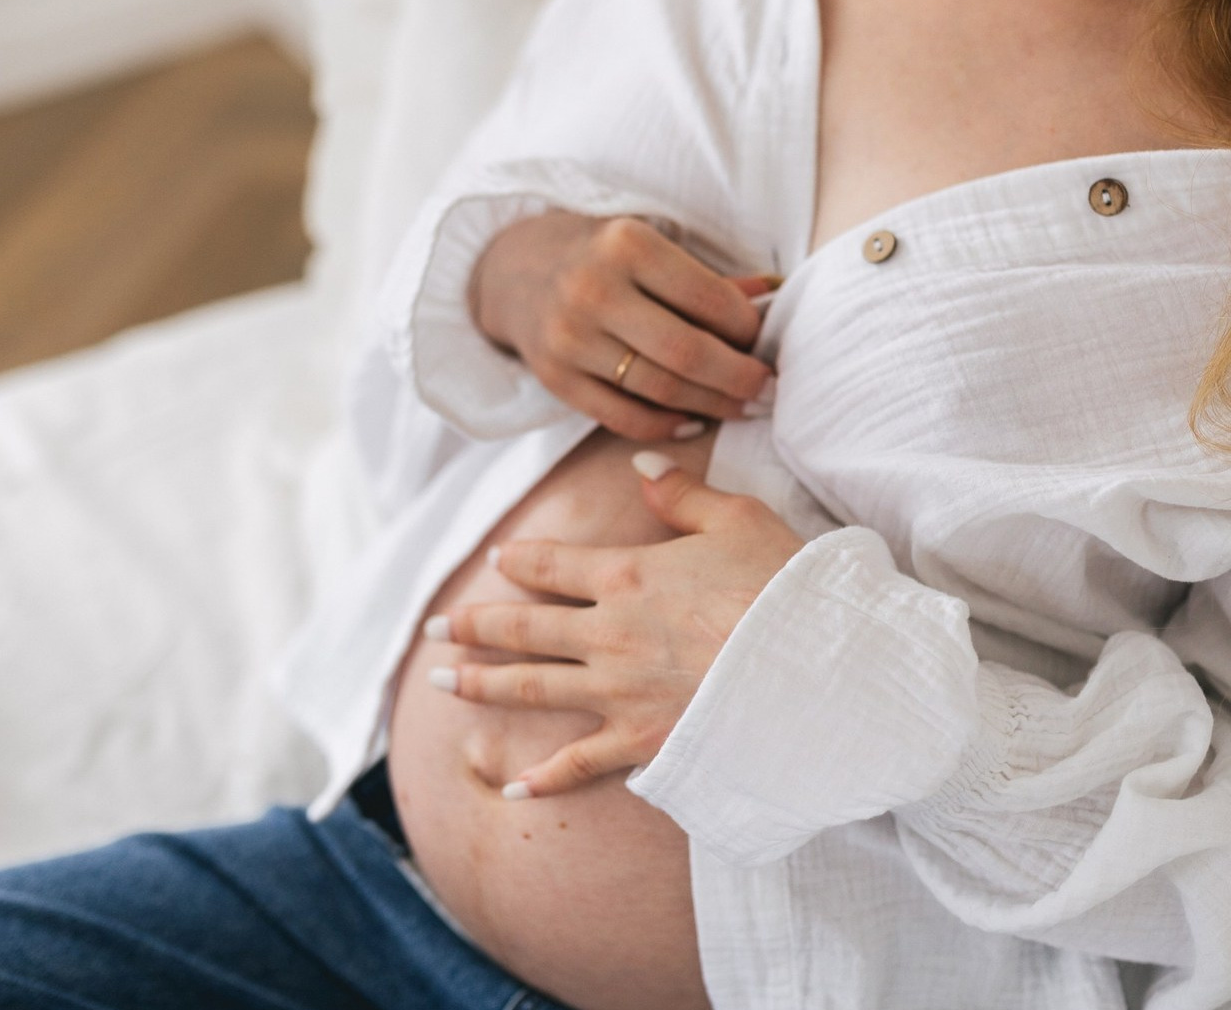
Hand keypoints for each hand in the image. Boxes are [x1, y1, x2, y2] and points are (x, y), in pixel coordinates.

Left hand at [422, 453, 805, 797]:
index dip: (517, 563)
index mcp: (627, 575)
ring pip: (532, 688)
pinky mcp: (642, 742)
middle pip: (523, 629)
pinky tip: (510, 786)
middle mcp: (608, 634)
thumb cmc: (784, 586)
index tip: (492, 562)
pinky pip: (580, 764)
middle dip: (472, 627)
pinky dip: (543, 777)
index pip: (551, 566)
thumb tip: (640, 464)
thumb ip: (680, 493)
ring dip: (482, 685)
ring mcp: (620, 692)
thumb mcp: (736, 518)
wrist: (820, 668)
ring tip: (440, 683)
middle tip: (431, 629)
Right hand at [469, 211, 777, 441]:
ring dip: (711, 405)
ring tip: (741, 408)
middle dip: (739, 378)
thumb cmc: (604, 258)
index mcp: (626, 244)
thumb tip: (771, 300)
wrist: (517, 272)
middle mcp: (593, 290)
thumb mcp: (650, 248)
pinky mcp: (555, 378)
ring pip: (659, 389)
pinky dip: (666, 426)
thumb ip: (708, 280)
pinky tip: (693, 422)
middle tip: (768, 390)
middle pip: (686, 352)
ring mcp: (569, 339)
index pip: (707, 298)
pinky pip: (623, 417)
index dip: (747, 329)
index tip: (763, 343)